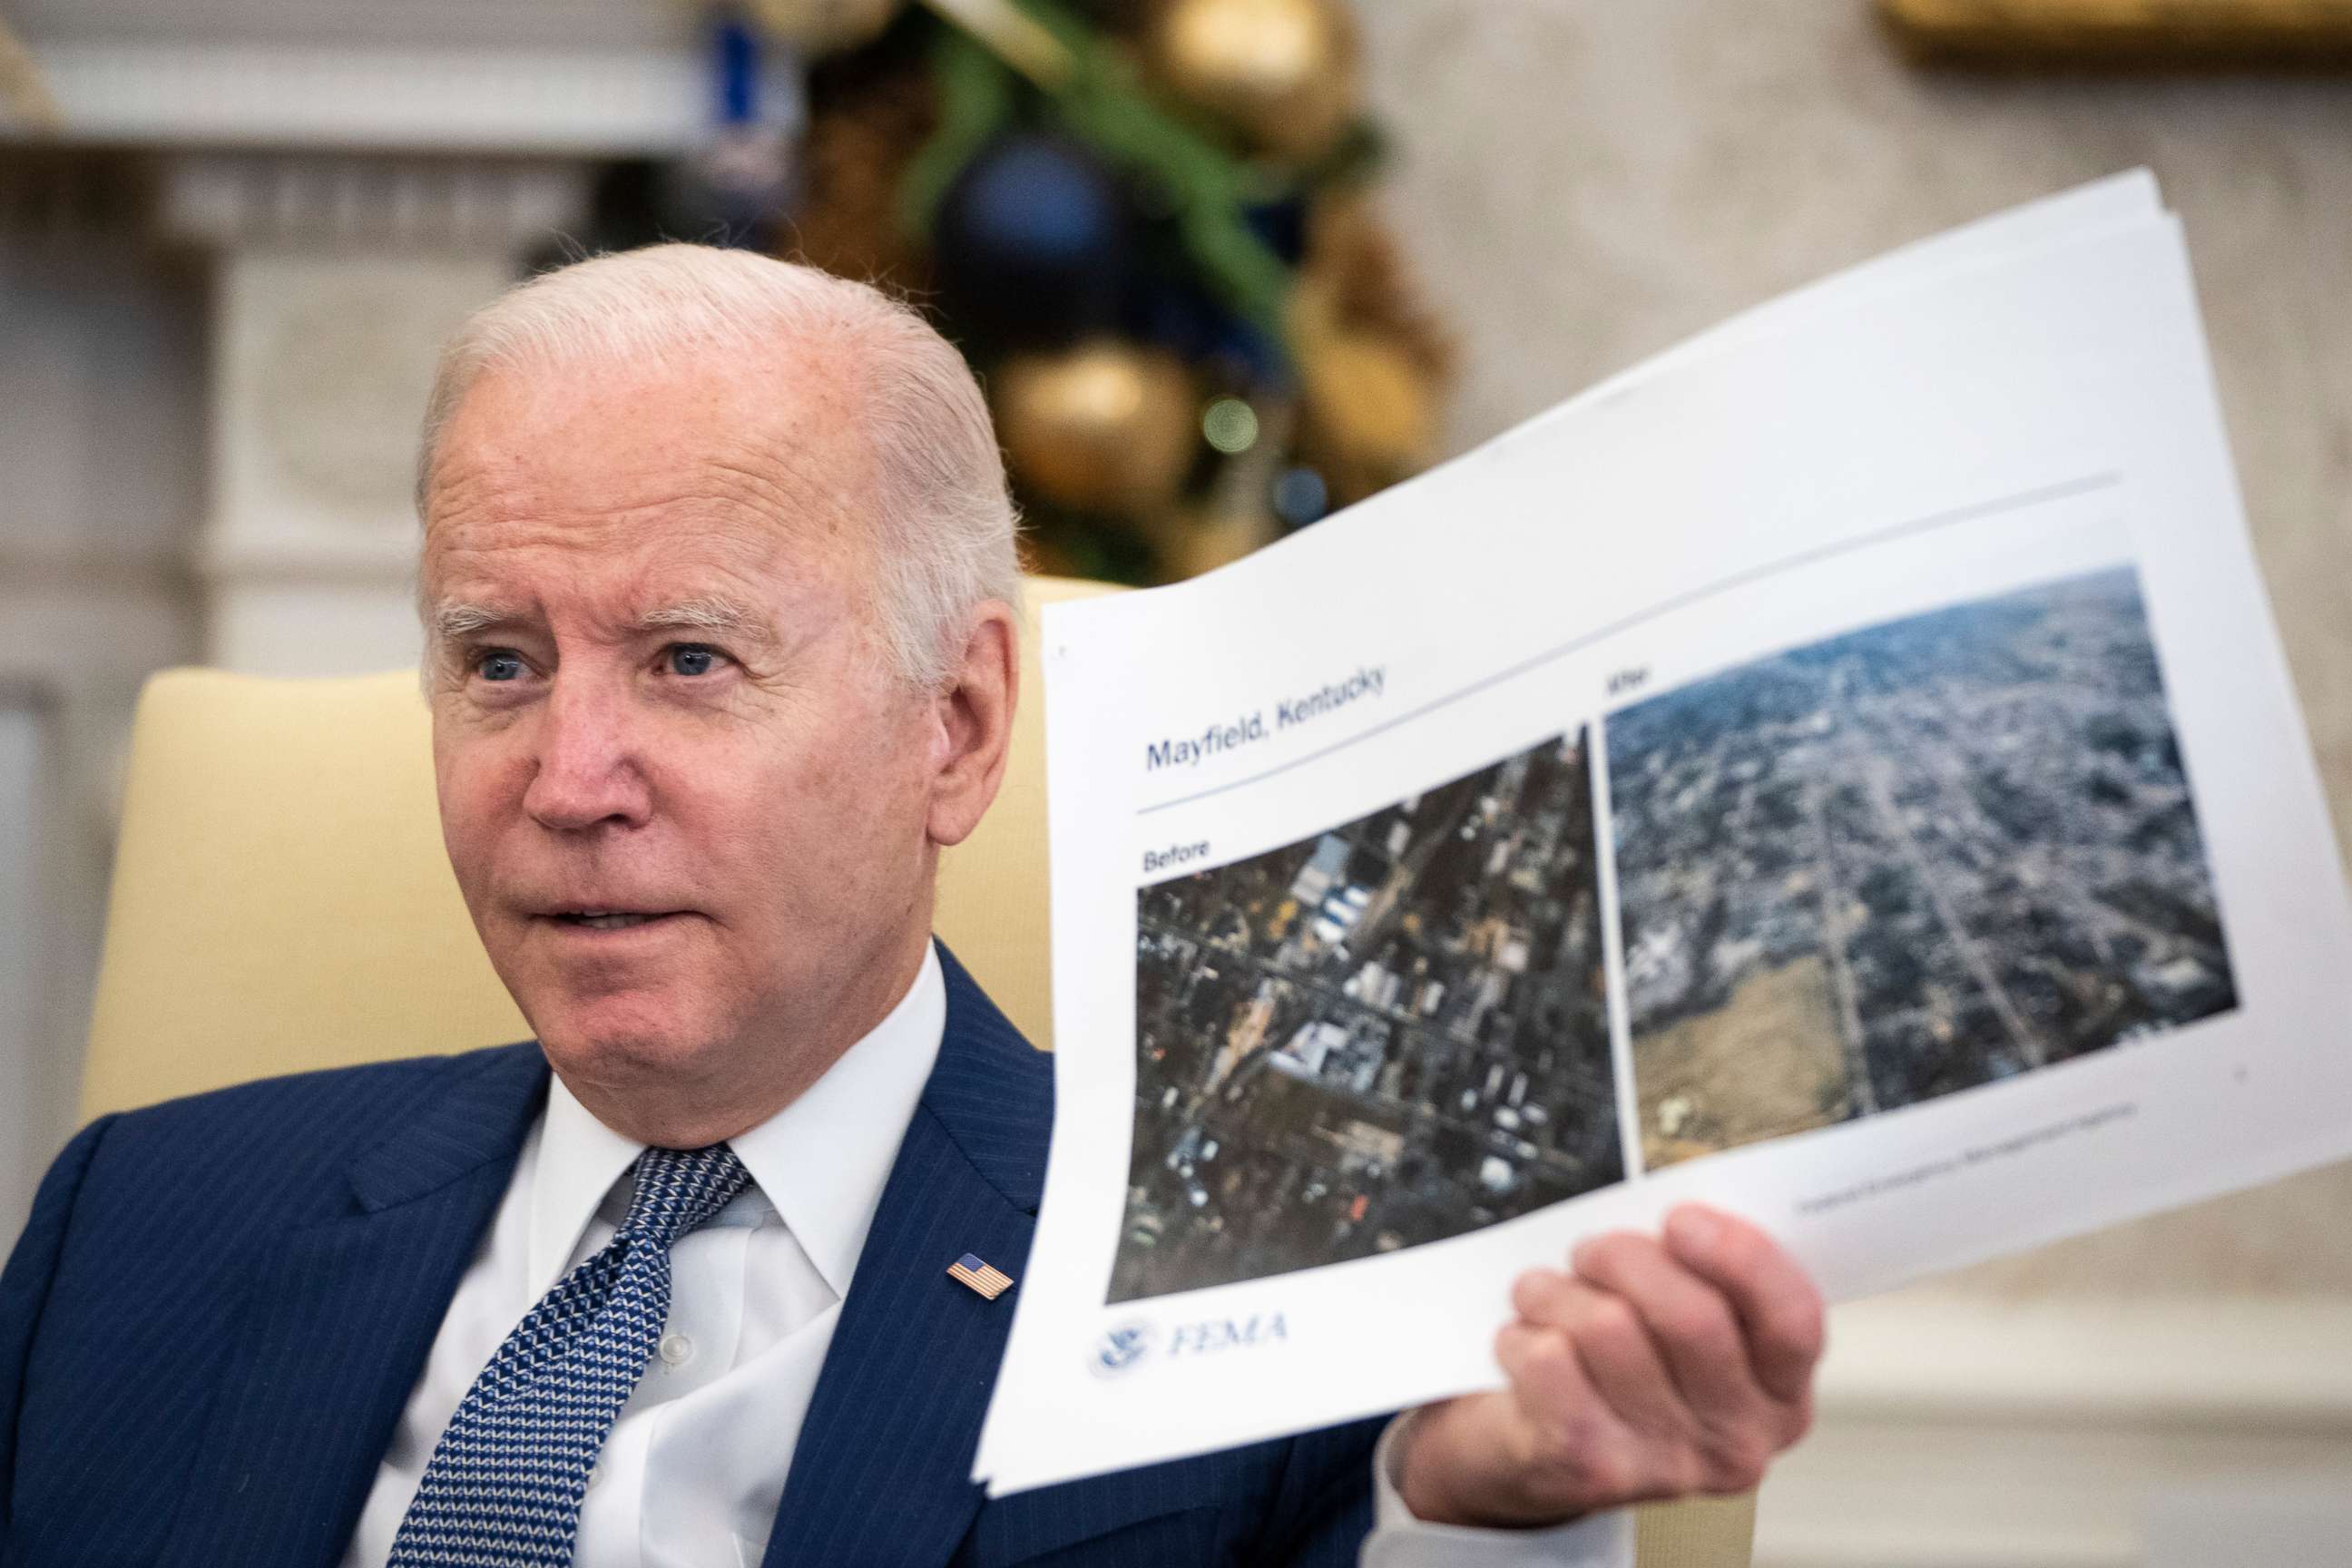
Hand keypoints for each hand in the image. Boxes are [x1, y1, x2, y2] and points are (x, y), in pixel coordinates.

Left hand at [1395, 1204, 1823, 1527]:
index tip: (1681, 1218)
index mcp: (1779, 1393)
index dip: (1741, 1257)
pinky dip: (1521, 1334)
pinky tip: (1524, 1344)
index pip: (1793, 1319)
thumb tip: (1681, 1210)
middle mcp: (1739, 1441)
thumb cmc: (1616, 1367)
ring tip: (1544, 1298)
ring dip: (1558, 1293)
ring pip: (1609, 1329)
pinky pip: (1550, 1360)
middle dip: (1625, 1258)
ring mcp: (1668, 1465)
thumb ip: (1700, 1273)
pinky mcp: (1592, 1468)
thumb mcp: (1678, 1320)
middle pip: (1693, 1318)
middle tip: (1591, 1251)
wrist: (1532, 1456)